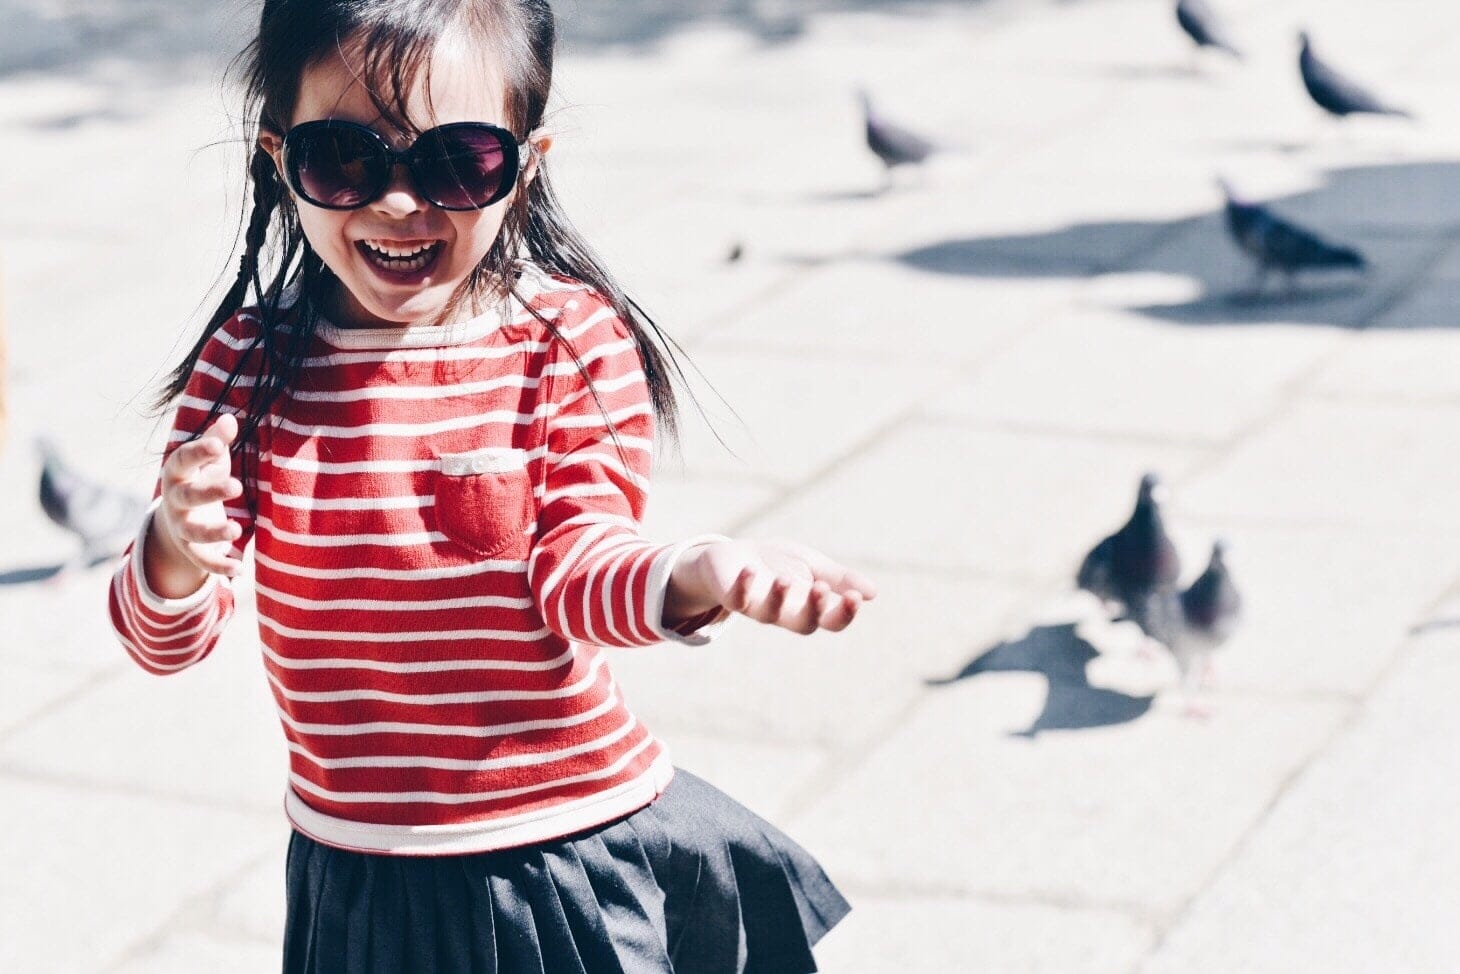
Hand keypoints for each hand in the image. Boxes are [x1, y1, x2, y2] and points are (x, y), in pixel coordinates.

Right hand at [154, 413, 244, 578]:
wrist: (178, 516)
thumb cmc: (200, 477)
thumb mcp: (209, 459)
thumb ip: (217, 440)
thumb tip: (231, 418)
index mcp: (177, 473)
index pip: (183, 459)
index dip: (199, 451)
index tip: (219, 444)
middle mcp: (175, 500)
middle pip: (188, 496)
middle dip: (210, 492)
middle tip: (236, 486)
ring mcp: (181, 526)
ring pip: (193, 532)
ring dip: (214, 533)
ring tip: (236, 529)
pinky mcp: (191, 549)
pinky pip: (202, 560)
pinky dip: (219, 566)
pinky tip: (238, 568)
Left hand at [667, 539, 876, 634]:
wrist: (734, 556)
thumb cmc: (776, 564)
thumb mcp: (812, 565)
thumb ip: (837, 578)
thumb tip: (872, 593)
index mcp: (807, 606)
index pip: (831, 619)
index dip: (844, 613)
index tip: (855, 597)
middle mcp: (784, 612)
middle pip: (803, 624)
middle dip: (813, 609)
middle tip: (821, 588)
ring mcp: (757, 607)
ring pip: (769, 614)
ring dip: (779, 598)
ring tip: (785, 579)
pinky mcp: (733, 596)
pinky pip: (738, 599)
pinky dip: (744, 586)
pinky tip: (751, 570)